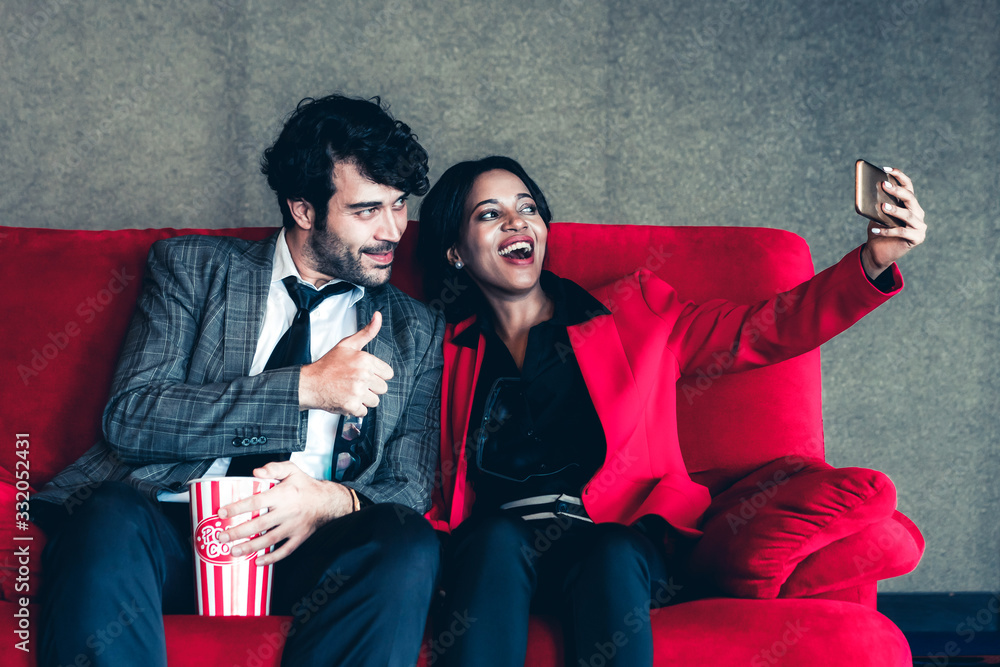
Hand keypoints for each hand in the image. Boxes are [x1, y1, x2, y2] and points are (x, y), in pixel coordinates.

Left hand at [216, 461, 353, 564]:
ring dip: (250, 547)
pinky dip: (272, 558)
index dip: (238, 508)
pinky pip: (285, 551)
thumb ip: (273, 468)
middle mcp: (288, 512)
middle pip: (259, 524)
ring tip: (234, 551)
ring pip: (269, 540)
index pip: (256, 501)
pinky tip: (259, 562)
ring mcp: (294, 527)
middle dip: (238, 532)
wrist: (329, 501)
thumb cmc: (306, 486)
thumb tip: (255, 472)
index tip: (222, 512)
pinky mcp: (299, 537)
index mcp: (283, 494)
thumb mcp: (292, 470)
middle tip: (221, 537)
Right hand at [298, 311, 393, 415]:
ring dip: (364, 399)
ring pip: (375, 401)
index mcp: (365, 360)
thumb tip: (378, 316)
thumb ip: (367, 332)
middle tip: (356, 383)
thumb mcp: (348, 344)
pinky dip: (355, 409)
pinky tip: (346, 399)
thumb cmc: (328, 365)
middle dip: (371, 387)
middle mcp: (363, 375)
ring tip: (350, 391)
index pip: (388, 374)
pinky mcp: (351, 405)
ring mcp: (357, 391)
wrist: (310, 383)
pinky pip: (364, 411)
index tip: (365, 374)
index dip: (377, 375)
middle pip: (382, 388)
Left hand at [860, 167, 926, 278]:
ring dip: (895, 210)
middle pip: (910, 198)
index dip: (899, 176)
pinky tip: (874, 230)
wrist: (878, 253)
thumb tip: (870, 193)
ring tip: (882, 207)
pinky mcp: (917, 238)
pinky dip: (887, 231)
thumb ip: (878, 205)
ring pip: (909, 215)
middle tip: (884, 185)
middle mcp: (918, 213)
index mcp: (910, 204)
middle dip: (897, 191)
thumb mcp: (877, 216)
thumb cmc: (878, 230)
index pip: (908, 186)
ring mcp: (920, 226)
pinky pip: (902, 232)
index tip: (886, 169)